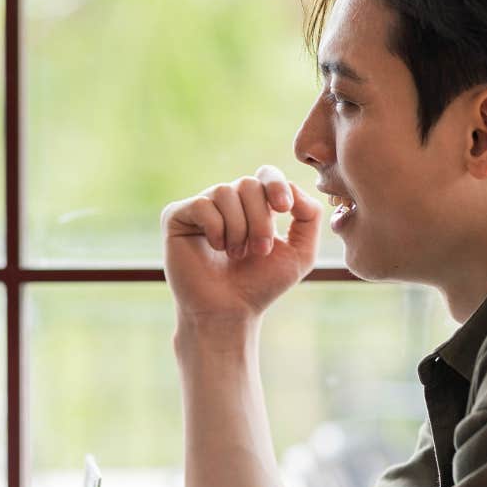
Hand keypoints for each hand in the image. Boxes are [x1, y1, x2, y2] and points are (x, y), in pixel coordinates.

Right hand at [161, 164, 322, 324]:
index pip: (265, 175)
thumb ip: (309, 216)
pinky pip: (201, 205)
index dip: (276, 185)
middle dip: (260, 219)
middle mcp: (226, 202)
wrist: (229, 312)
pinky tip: (215, 249)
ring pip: (225, 192)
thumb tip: (292, 187)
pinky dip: (216, 228)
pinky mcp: (176, 217)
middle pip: (248, 184)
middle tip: (259, 251)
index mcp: (254, 206)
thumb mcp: (300, 253)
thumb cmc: (260, 286)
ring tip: (235, 254)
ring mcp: (201, 208)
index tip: (284, 209)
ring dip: (238, 228)